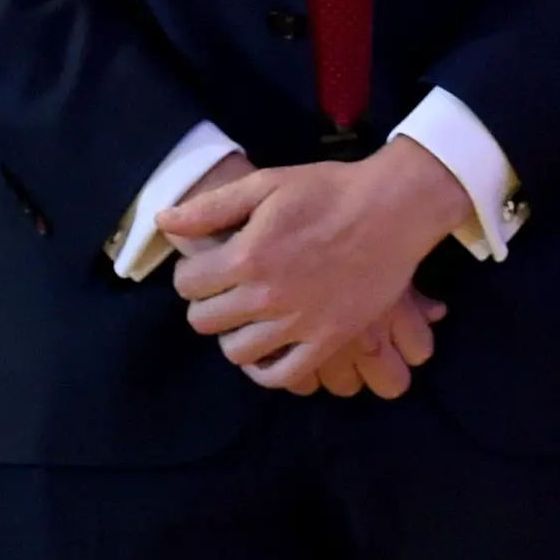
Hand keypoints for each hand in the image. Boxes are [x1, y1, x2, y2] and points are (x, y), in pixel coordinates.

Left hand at [164, 140, 470, 389]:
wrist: (395, 208)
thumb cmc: (329, 190)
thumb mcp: (267, 184)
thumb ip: (211, 207)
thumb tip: (163, 223)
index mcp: (247, 256)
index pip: (187, 285)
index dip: (192, 274)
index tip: (210, 266)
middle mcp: (267, 296)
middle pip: (205, 321)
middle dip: (208, 304)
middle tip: (228, 290)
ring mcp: (299, 322)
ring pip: (237, 352)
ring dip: (234, 335)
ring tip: (249, 318)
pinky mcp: (329, 339)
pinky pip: (283, 375)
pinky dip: (267, 369)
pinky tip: (269, 350)